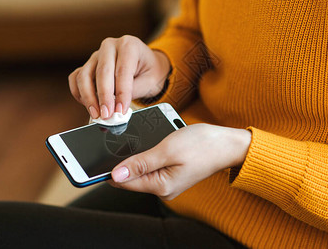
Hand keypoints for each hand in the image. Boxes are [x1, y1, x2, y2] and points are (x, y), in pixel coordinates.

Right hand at [68, 35, 170, 118]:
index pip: (122, 70)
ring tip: (97, 114)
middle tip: (107, 115)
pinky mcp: (88, 64)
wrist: (146, 64)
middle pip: (102, 72)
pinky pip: (76, 78)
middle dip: (104, 97)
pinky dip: (79, 93)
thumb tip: (117, 106)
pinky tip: (88, 105)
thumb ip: (133, 91)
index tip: (120, 110)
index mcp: (129, 45)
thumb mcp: (150, 80)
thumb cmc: (149, 71)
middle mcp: (110, 46)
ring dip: (88, 98)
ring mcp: (96, 55)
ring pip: (84, 75)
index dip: (121, 93)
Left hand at [109, 124, 251, 199]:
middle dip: (126, 158)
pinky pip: (153, 165)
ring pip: (141, 169)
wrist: (228, 143)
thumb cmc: (202, 145)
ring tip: (147, 138)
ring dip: (138, 154)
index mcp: (160, 186)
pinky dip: (150, 153)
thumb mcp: (167, 150)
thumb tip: (115, 174)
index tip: (99, 153)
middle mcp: (163, 189)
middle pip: (131, 176)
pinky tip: (156, 142)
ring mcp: (168, 182)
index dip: (109, 168)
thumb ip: (140, 163)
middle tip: (126, 138)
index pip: (124, 181)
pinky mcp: (172, 173)